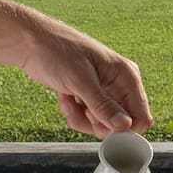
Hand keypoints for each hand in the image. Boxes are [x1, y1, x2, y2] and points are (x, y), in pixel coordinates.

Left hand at [19, 17, 152, 136]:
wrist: (31, 43)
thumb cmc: (57, 51)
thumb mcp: (80, 80)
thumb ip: (103, 105)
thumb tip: (124, 126)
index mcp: (127, 77)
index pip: (141, 116)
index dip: (124, 129)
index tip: (101, 128)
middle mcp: (119, 85)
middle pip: (119, 124)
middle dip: (96, 123)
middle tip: (80, 109)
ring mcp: (104, 91)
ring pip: (101, 123)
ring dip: (81, 118)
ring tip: (69, 100)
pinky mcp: (89, 96)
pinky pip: (87, 118)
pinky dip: (73, 113)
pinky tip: (65, 97)